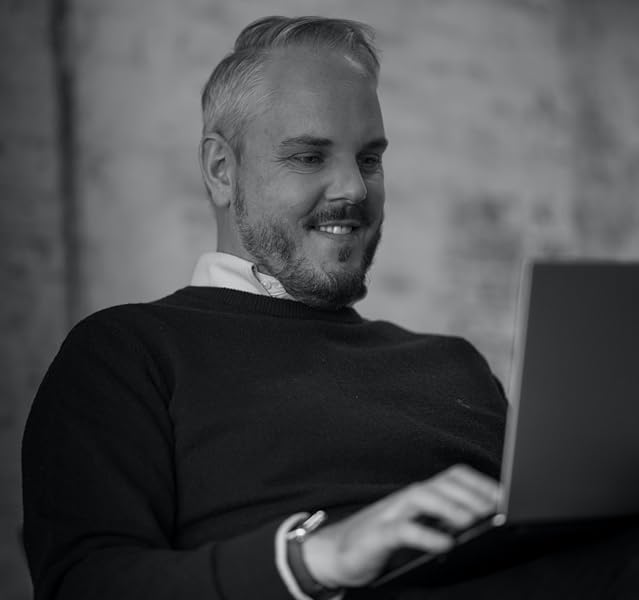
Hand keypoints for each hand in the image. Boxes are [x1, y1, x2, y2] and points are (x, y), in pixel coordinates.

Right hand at [302, 464, 499, 587]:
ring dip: (450, 506)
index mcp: (420, 495)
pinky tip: (444, 543)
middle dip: (471, 493)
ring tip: (473, 519)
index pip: (454, 477)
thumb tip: (480, 521)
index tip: (505, 496)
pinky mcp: (378, 535)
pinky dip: (425, 534)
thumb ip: (442, 520)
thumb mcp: (417, 526)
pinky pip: (403, 530)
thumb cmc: (381, 540)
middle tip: (497, 508)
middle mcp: (408, 498)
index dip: (480, 483)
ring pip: (423, 497)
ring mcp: (391, 513)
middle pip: (442, 483)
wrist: (336, 552)